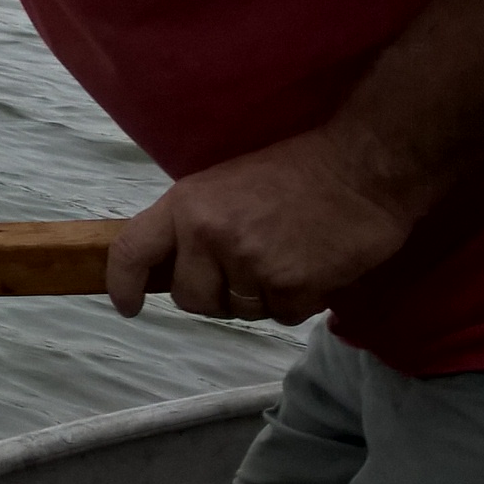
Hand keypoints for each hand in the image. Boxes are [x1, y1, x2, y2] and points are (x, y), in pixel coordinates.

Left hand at [106, 130, 419, 324]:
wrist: (361, 167)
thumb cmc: (292, 173)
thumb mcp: (221, 187)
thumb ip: (191, 225)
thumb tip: (170, 266)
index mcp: (184, 204)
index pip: (132, 250)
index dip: (123, 284)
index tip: (128, 306)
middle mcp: (208, 234)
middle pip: (190, 298)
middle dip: (214, 295)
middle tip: (245, 269)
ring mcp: (249, 262)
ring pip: (239, 311)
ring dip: (261, 297)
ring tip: (285, 257)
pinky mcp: (290, 285)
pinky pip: (281, 316)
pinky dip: (296, 301)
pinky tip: (311, 267)